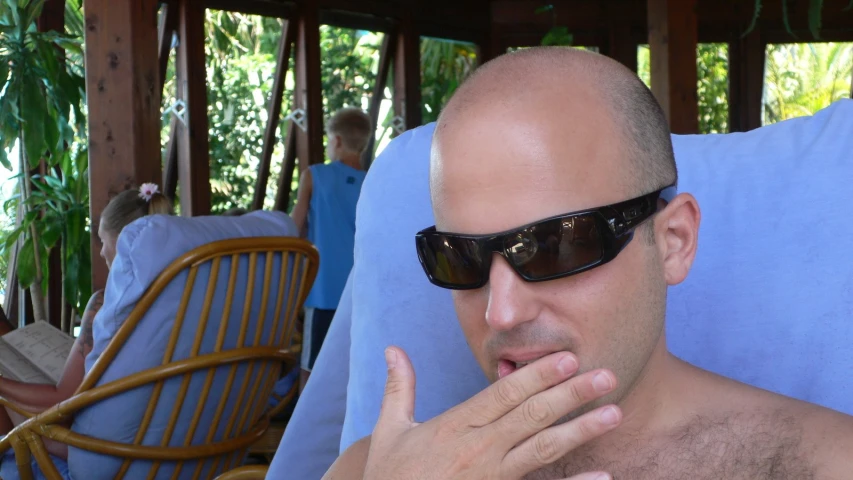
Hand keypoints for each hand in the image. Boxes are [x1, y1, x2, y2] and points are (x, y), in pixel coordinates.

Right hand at [363, 346, 621, 479]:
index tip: (567, 358)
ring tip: (613, 413)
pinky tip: (602, 477)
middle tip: (606, 375)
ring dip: (580, 430)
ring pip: (542, 450)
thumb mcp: (389, 432)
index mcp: (455, 426)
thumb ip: (398, 388)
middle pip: (531, 415)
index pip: (503, 394)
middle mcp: (478, 449)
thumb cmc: (390, 478)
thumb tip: (393, 349)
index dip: (537, 375)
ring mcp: (491, 479)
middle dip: (570, 393)